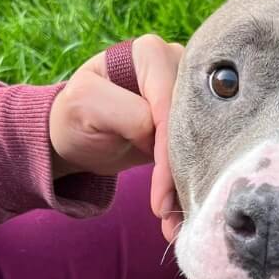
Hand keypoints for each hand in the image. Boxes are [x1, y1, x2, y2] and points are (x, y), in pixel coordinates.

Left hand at [49, 35, 182, 240]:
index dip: (167, 153)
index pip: (170, 107)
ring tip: (175, 224)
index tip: (159, 199)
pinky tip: (178, 215)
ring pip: (203, 142)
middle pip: (195, 124)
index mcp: (151, 53)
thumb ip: (126, 113)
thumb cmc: (76, 114)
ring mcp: (191, 95)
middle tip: (171, 218)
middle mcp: (179, 65)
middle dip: (182, 174)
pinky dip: (187, 186)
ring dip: (190, 186)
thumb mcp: (87, 106)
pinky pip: (199, 153)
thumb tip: (160, 136)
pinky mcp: (195, 122)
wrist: (78, 135)